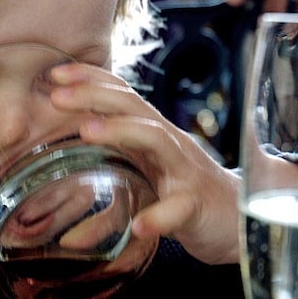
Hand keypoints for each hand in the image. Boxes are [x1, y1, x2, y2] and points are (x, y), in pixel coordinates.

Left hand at [49, 62, 241, 264]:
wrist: (243, 222)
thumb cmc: (184, 196)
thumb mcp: (144, 182)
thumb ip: (108, 187)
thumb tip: (62, 218)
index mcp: (152, 135)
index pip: (122, 96)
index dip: (91, 79)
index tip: (54, 73)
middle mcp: (169, 145)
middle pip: (134, 108)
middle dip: (94, 95)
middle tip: (56, 94)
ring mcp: (185, 172)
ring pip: (157, 141)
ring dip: (120, 131)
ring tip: (85, 131)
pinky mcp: (197, 206)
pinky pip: (179, 208)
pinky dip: (160, 216)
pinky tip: (140, 225)